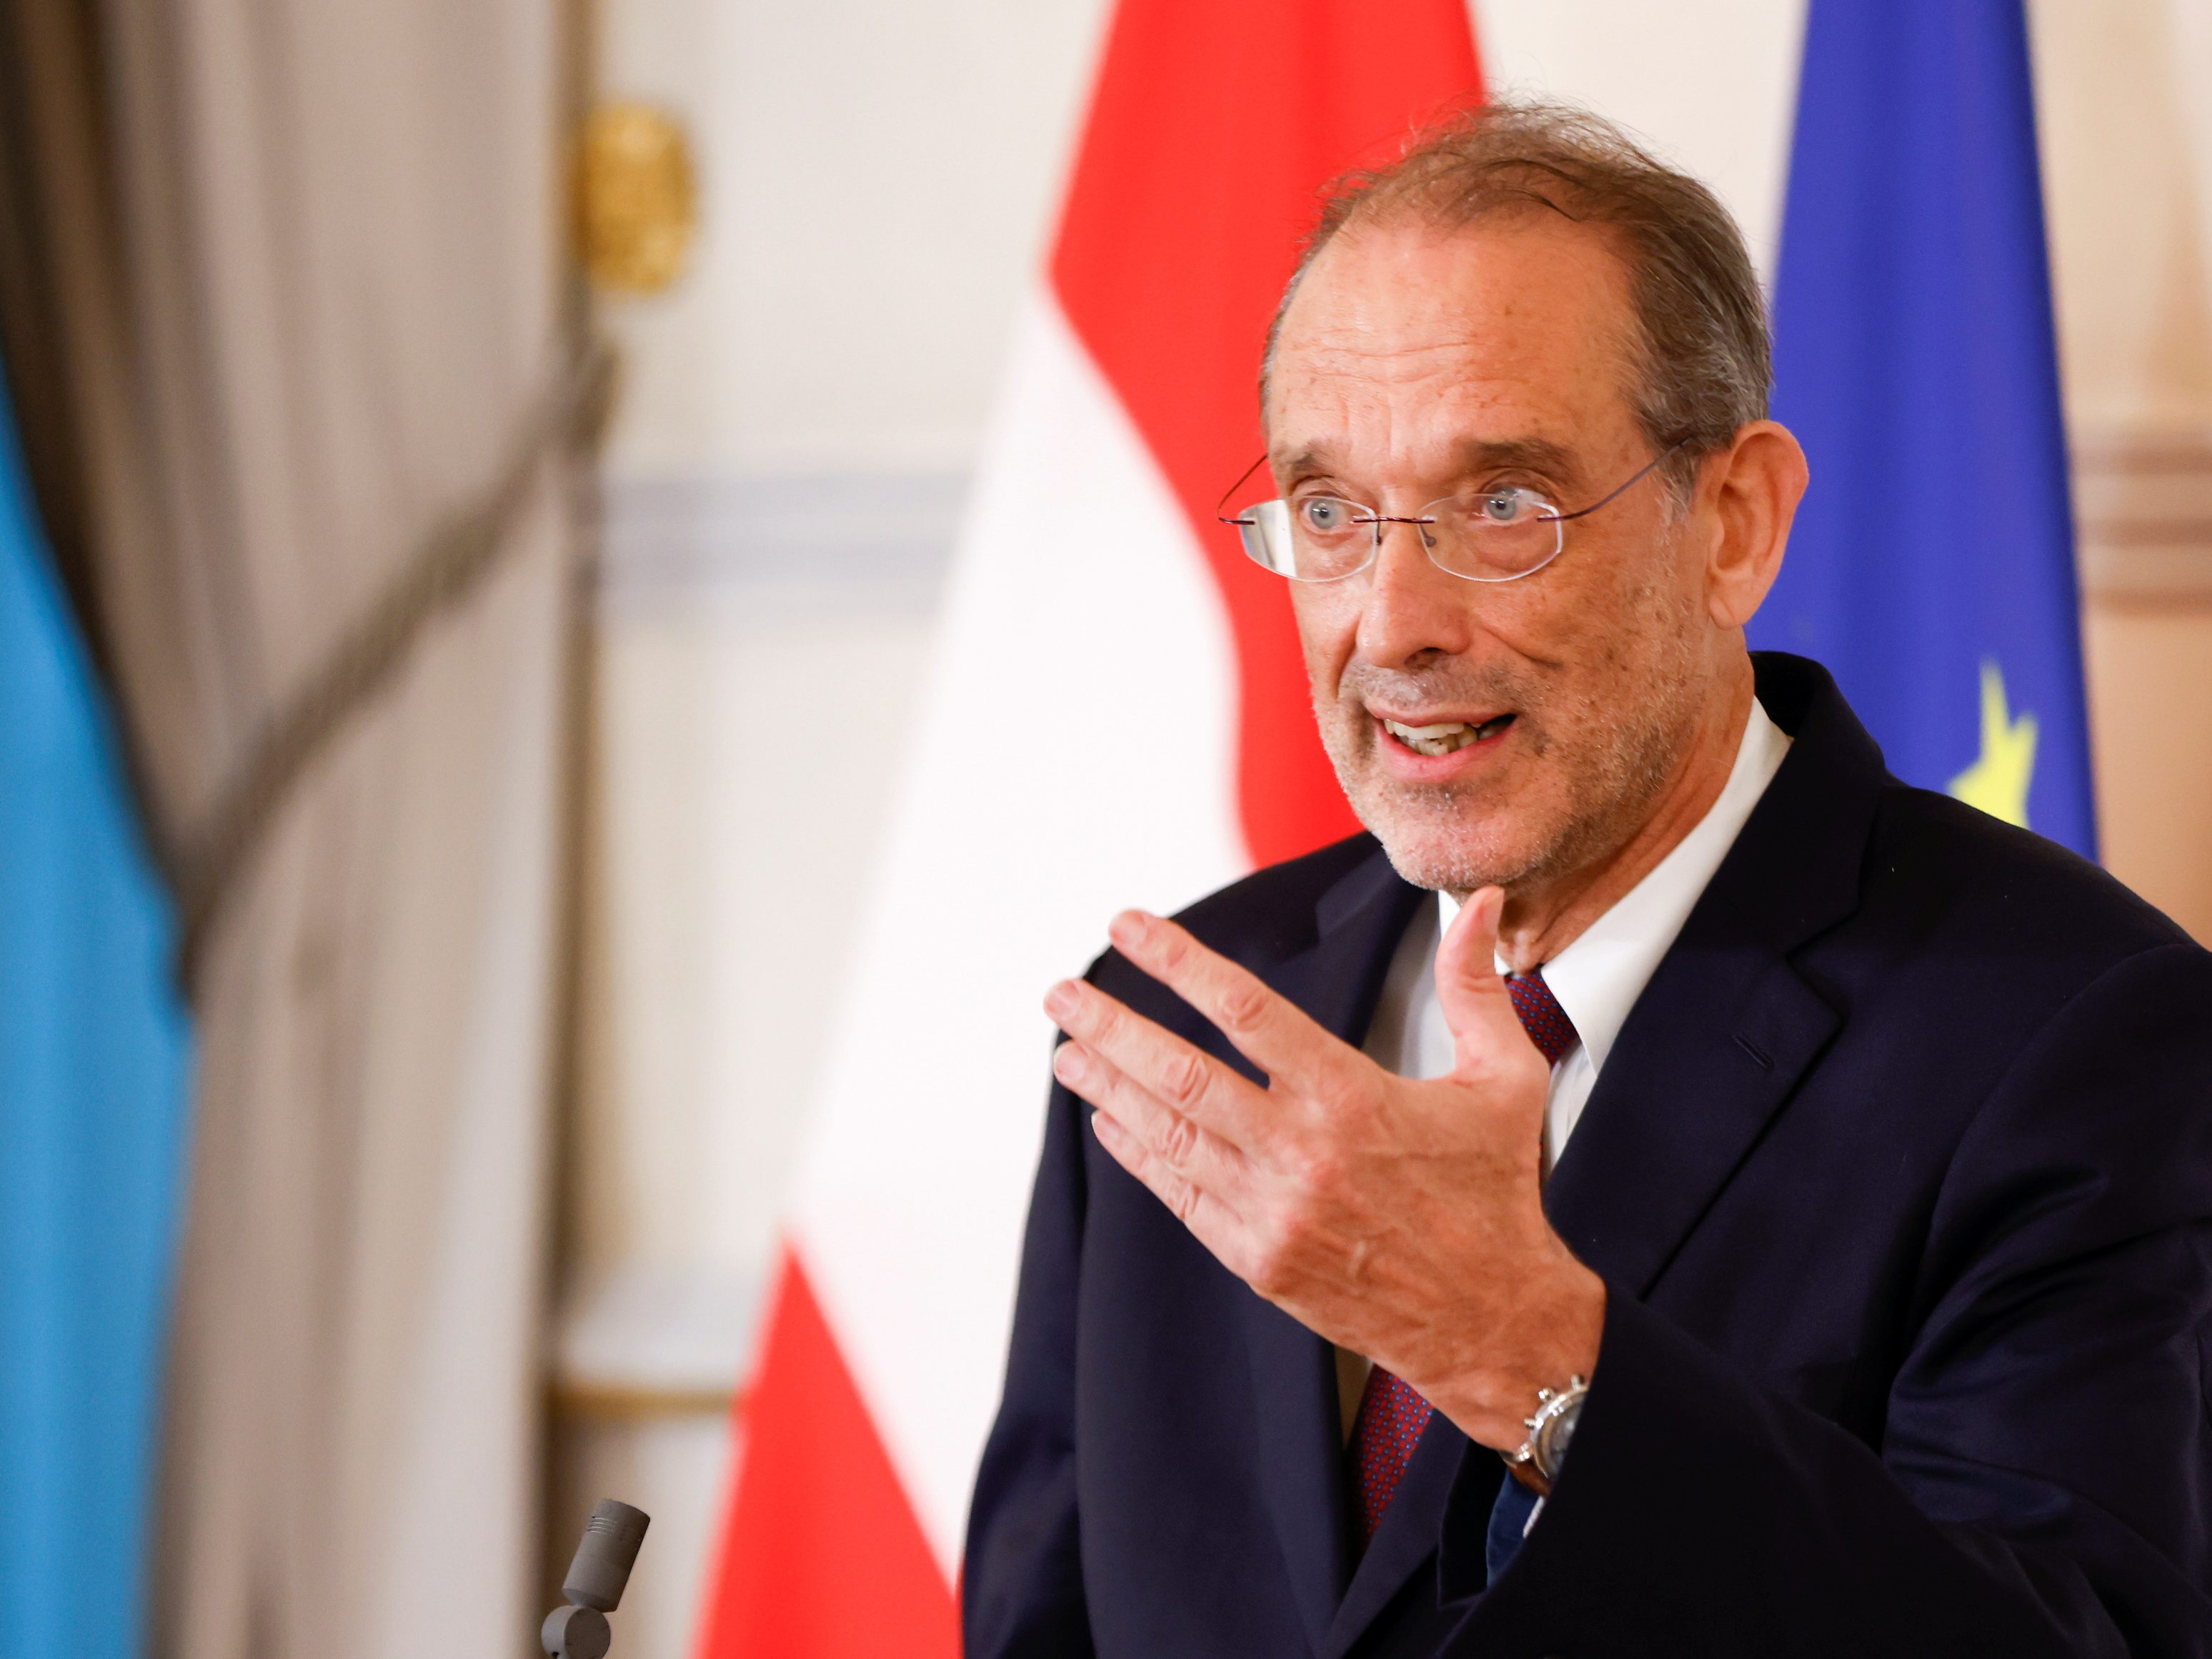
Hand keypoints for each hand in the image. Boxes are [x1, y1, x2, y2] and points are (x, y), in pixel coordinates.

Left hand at [1043, 889, 1604, 1449]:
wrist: (1492, 1319)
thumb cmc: (1496, 1194)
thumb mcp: (1505, 1080)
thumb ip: (1476, 988)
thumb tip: (1476, 902)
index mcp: (1354, 1098)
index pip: (1245, 1010)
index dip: (1178, 962)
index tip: (1128, 927)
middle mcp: (1302, 1153)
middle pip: (1181, 1074)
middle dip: (1111, 1027)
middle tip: (1061, 993)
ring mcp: (1273, 1212)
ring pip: (1169, 1136)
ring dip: (1109, 1089)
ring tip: (1067, 1053)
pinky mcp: (1260, 1261)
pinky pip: (1181, 1196)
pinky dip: (1140, 1156)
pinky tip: (1112, 1122)